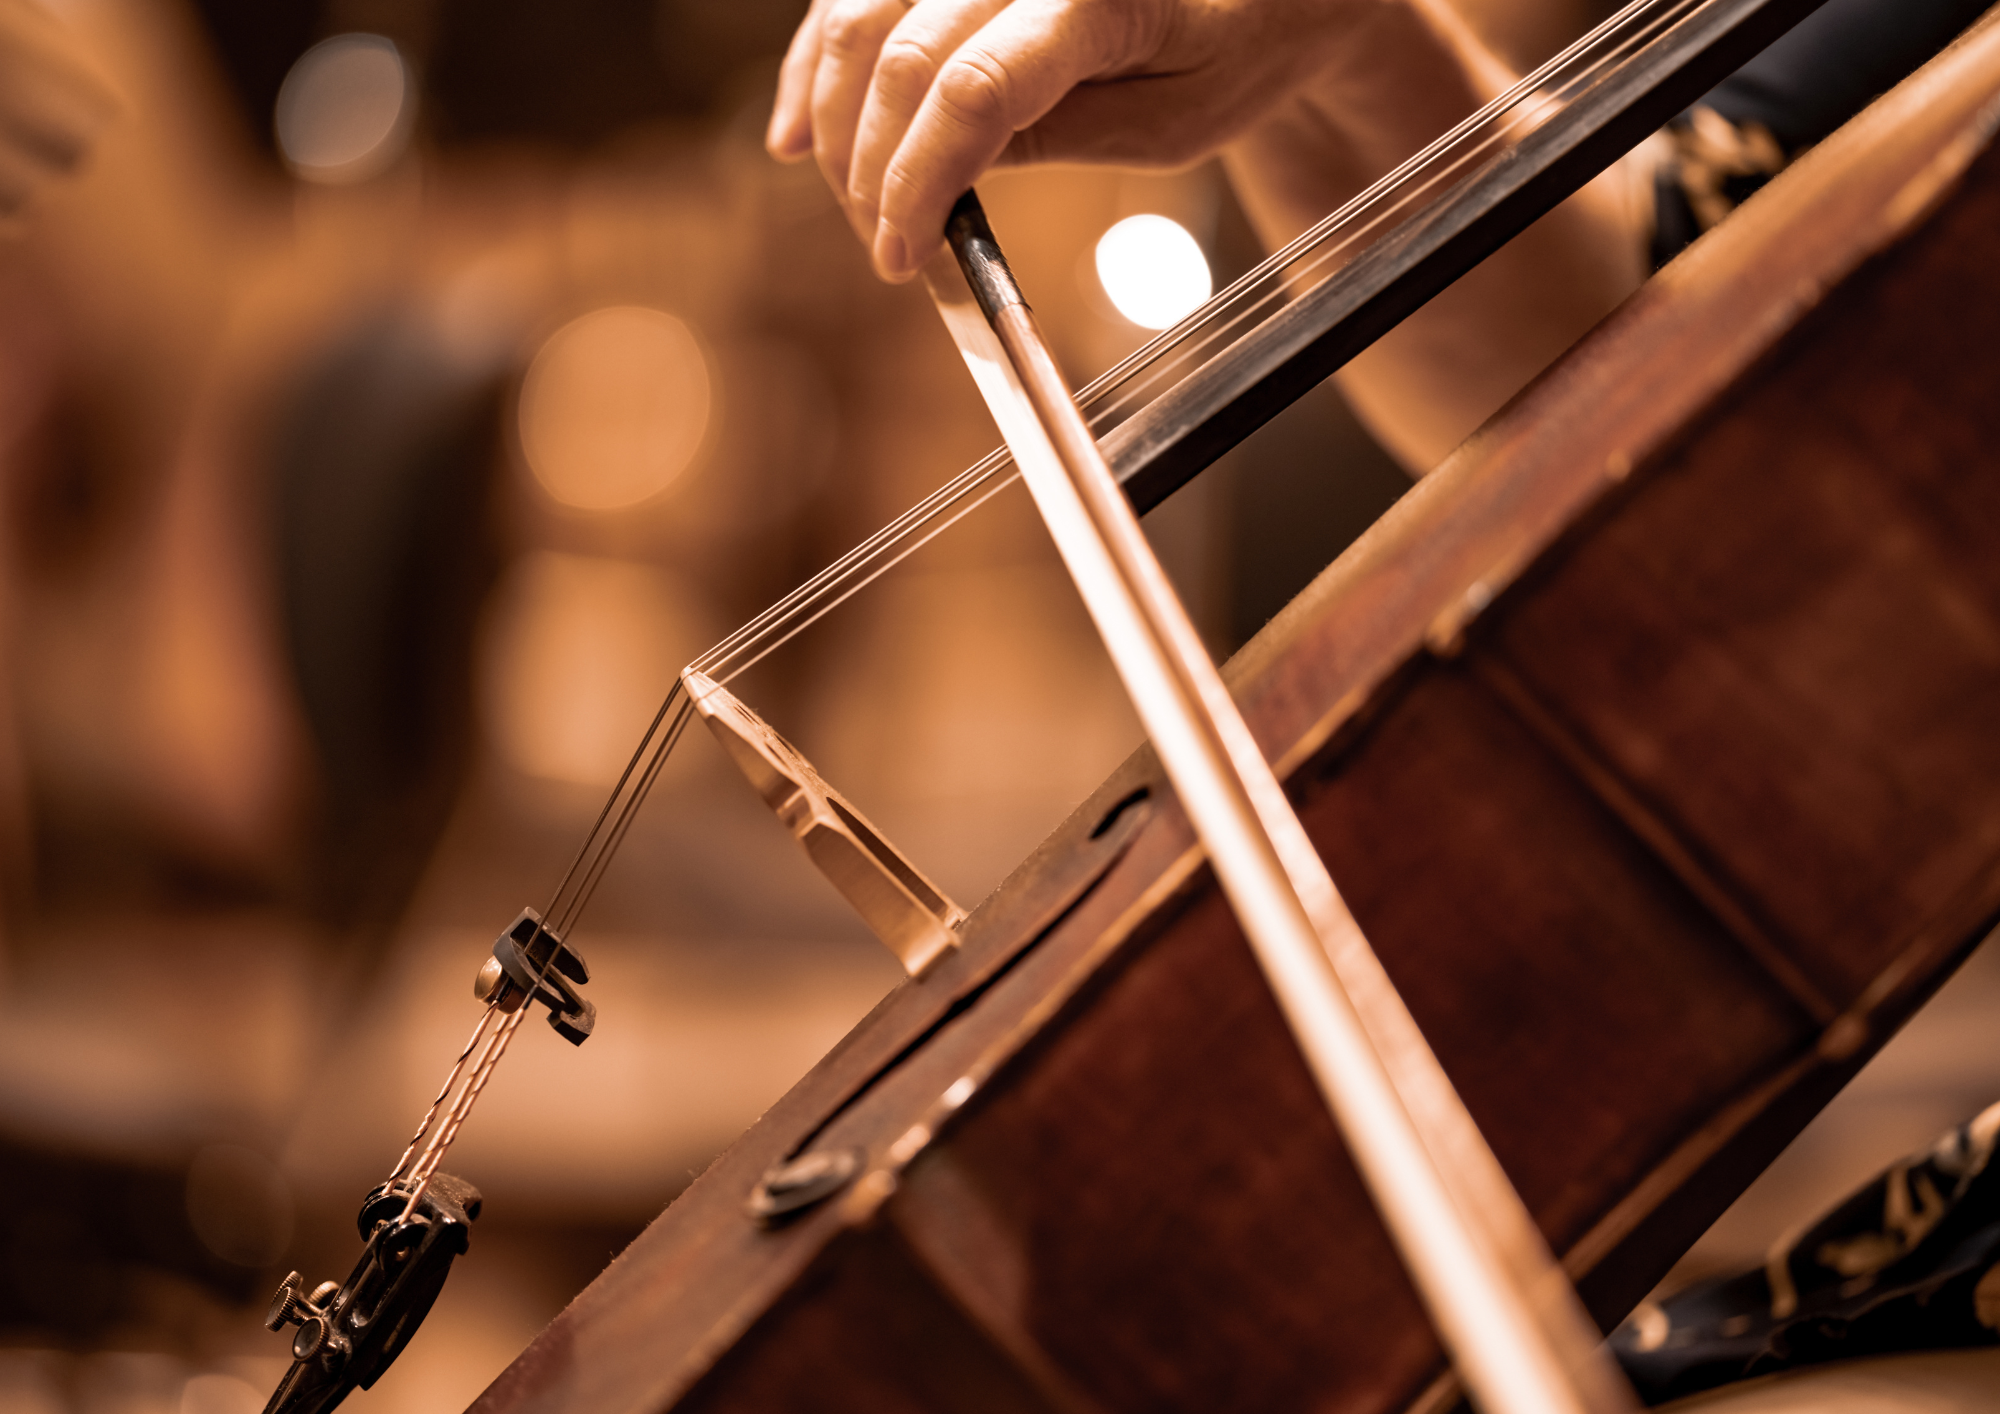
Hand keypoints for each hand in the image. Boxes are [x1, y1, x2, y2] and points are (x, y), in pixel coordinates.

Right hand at [766, 0, 1357, 280]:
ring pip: (858, 11)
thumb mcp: (1172, 124)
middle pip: (897, 51)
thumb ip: (1058, 137)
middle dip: (870, 165)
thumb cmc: (1240, 44)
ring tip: (844, 195)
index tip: (902, 255)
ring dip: (832, 112)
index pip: (971, 91)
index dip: (917, 182)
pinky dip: (819, 56)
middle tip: (883, 246)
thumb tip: (942, 179)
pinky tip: (799, 125)